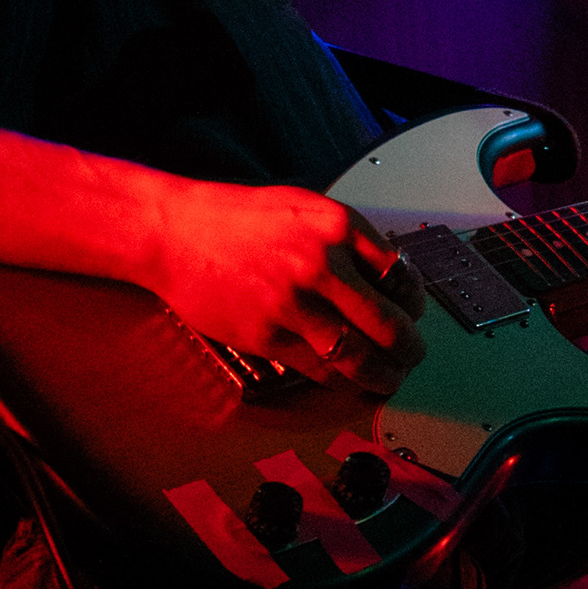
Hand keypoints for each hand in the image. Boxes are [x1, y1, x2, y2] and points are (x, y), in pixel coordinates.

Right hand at [0, 111, 425, 395]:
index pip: (402, 277)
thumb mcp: (302, 208)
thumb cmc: (235, 220)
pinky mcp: (267, 335)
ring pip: (359, 356)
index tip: (414, 317)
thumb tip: (389, 280)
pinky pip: (319, 368)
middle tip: (412, 358)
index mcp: (338, 225)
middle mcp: (322, 263)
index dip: (414, 306)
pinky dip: (338, 379)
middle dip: (410, 350)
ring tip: (387, 380)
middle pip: (390, 324)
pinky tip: (344, 379)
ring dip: (382, 375)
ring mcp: (294, 303)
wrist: (173, 231)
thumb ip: (347, 241)